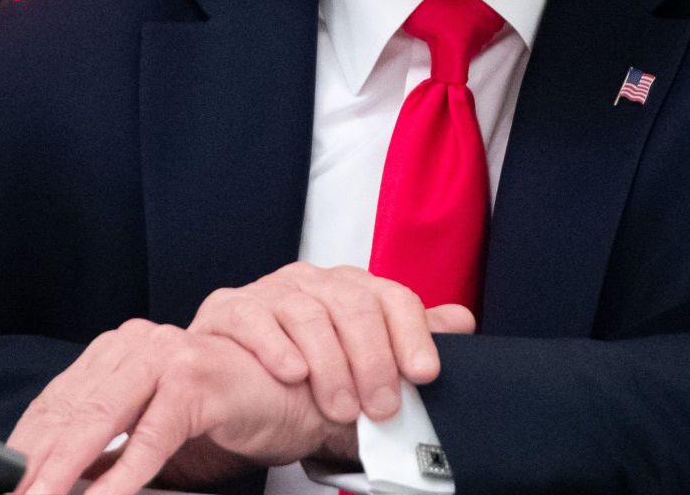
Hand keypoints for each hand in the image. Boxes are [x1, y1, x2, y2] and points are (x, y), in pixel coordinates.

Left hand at [8, 319, 335, 494]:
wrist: (298, 400)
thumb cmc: (225, 417)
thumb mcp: (151, 437)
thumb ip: (105, 450)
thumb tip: (54, 479)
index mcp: (118, 352)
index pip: (56, 403)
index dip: (24, 448)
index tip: (2, 481)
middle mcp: (137, 345)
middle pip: (69, 412)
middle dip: (35, 465)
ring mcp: (167, 357)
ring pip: (100, 422)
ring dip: (65, 472)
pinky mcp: (196, 380)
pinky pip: (150, 437)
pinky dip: (123, 477)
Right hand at [189, 262, 475, 424]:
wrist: (233, 391)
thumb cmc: (302, 377)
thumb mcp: (361, 363)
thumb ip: (406, 340)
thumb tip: (461, 322)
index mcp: (350, 288)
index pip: (391, 297)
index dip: (412, 334)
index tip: (424, 373)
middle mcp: (312, 282)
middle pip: (352, 306)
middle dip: (373, 361)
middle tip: (381, 406)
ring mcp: (269, 292)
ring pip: (307, 313)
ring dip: (329, 365)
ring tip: (340, 406)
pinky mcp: (228, 309)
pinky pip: (254, 319)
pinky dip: (276, 347)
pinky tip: (293, 373)